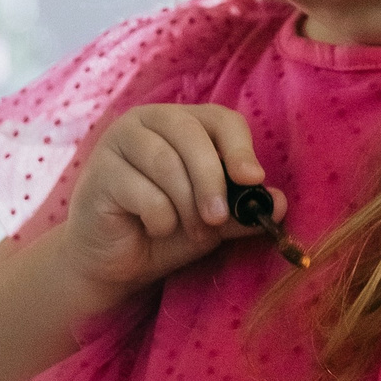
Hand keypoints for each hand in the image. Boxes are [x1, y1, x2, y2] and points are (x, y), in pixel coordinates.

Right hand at [54, 104, 284, 295]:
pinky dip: (159, 218)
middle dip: (212, 181)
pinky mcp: (101, 172)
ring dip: (187, 206)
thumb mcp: (214, 222)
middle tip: (219, 219)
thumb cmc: (167, 230)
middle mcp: (150, 121)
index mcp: (184, 123)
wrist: (115, 261)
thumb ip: (243, 210)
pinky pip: (142, 191)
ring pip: (166, 163)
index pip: (221, 119)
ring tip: (193, 232)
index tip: (252, 180)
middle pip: (191, 135)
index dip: (240, 148)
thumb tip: (279, 203)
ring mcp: (119, 141)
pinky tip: (155, 229)